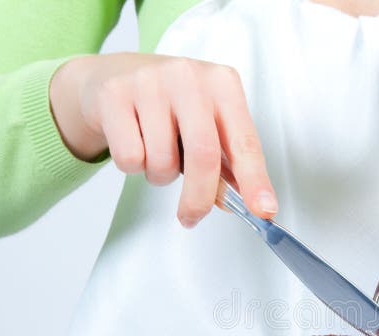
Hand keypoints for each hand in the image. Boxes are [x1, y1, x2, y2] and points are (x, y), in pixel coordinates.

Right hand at [50, 53, 276, 226]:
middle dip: (199, 198)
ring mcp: (150, 82)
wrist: (116, 74)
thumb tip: (242, 201)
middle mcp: (189, 76)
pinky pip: (130, 157)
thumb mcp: (208, 123)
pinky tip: (134, 142)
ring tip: (157, 155)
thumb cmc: (172, 105)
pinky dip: (133, 166)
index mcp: (223, 84)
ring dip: (161, 176)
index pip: (245, 142)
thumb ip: (227, 162)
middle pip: (204, 155)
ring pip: (162, 161)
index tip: (264, 210)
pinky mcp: (114, 94)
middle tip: (192, 217)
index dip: (255, 180)